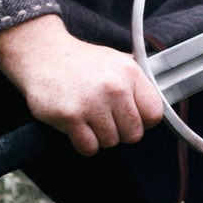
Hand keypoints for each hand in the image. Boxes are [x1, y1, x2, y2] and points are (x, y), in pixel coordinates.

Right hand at [0, 12, 163, 156]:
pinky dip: (84, 144)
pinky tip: (78, 128)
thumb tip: (160, 96)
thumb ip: (137, 79)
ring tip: (89, 120)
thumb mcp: (115, 59)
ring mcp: (92, 103)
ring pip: (111, 142)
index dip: (143, 121)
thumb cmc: (81, 61)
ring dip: (100, 137)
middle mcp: (115, 88)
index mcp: (130, 73)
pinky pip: (89, 147)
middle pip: (134, 134)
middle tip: (106, 121)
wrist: (43, 55)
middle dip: (121, 132)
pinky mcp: (70, 116)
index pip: (154, 114)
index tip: (131, 118)